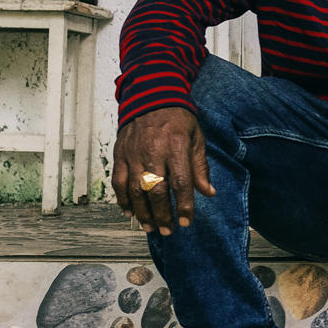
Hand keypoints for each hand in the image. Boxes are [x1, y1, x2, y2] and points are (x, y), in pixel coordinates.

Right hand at [112, 107, 214, 235]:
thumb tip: (208, 192)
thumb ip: (200, 167)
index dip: (183, 205)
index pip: (180, 183)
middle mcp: (152, 152)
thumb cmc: (177, 120)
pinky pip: (119, 182)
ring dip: (142, 213)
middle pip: (156, 191)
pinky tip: (130, 212)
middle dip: (162, 215)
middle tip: (168, 231)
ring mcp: (133, 154)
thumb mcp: (196, 139)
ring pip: (135, 191)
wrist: (150, 97)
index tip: (186, 222)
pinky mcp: (120, 155)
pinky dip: (123, 200)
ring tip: (150, 228)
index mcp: (175, 147)